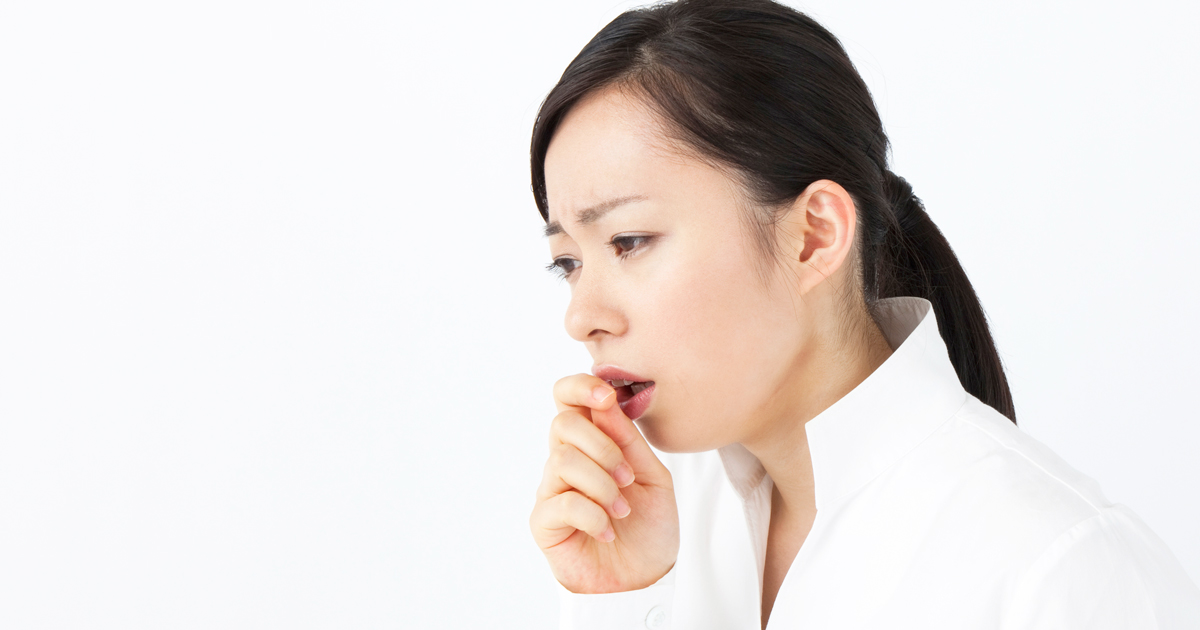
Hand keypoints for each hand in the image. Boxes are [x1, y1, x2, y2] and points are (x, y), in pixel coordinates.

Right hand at [529, 373, 679, 593]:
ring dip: (603, 485)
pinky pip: (563, 502)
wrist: (645, 577)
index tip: (607, 397)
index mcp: (591, 442)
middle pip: (563, 423)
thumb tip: (606, 401)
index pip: (567, 397)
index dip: (580, 387)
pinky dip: (594, 516)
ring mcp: (552, 489)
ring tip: (622, 510)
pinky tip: (608, 531)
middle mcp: (565, 460)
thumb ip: (629, 440)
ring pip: (563, 460)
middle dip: (602, 445)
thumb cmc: (649, 525)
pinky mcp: (544, 521)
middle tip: (627, 476)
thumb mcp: (652, 475)